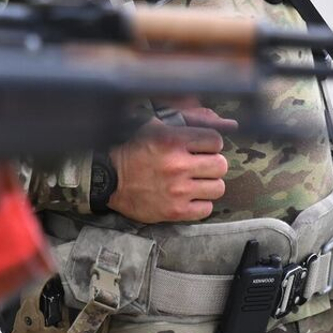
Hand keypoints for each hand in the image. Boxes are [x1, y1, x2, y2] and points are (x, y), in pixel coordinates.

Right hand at [105, 105, 237, 222]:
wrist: (108, 179)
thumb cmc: (131, 148)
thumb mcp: (154, 125)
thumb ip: (186, 120)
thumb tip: (224, 122)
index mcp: (173, 140)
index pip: (215, 141)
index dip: (210, 144)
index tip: (202, 148)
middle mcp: (178, 165)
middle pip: (220, 165)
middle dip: (213, 164)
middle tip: (201, 166)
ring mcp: (177, 190)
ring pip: (218, 187)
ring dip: (209, 184)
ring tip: (195, 182)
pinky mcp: (175, 211)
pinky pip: (206, 209)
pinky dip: (200, 203)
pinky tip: (189, 197)